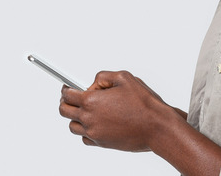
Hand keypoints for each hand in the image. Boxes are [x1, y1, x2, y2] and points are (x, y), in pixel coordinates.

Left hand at [59, 70, 180, 151]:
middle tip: (72, 98)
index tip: (67, 87)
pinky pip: (85, 138)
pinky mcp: (101, 143)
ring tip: (87, 111)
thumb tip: (93, 83)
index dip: (66, 89)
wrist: (156, 127)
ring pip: (73, 126)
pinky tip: (97, 123)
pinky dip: (86, 131)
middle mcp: (89, 118)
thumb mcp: (125, 78)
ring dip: (76, 117)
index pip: (67, 95)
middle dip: (66, 102)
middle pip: (64, 111)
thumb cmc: (144, 104)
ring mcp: (94, 132)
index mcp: (92, 100)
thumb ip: (103, 76)